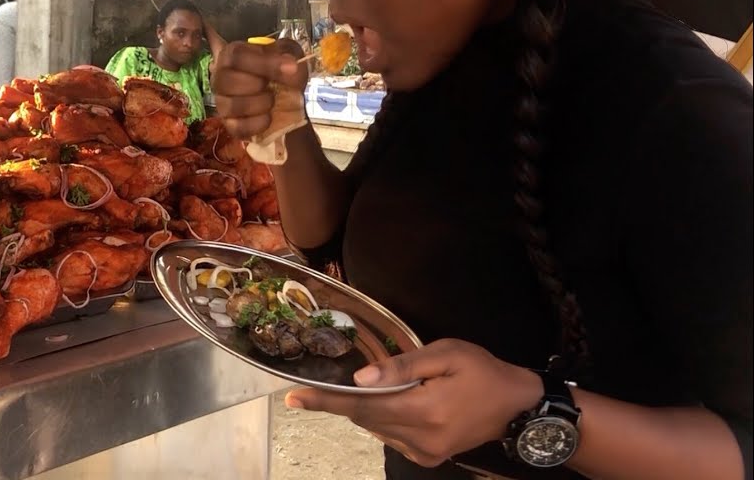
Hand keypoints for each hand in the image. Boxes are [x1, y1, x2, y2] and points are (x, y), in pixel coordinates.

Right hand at [211, 38, 307, 138]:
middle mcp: (220, 77)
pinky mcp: (229, 124)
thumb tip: (289, 65)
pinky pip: (238, 127)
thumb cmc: (282, 74)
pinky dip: (259, 123)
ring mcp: (222, 102)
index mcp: (233, 54)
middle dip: (257, 85)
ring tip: (272, 100)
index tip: (289, 68)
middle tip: (271, 86)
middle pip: (226, 80)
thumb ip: (289, 53)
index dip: (264, 63)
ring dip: (260, 104)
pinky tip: (269, 116)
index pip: (237, 55)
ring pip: (230, 105)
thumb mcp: (290, 55)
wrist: (288, 102)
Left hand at [285, 339, 542, 467]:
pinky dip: (382, 420)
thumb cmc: (483, 371)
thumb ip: (402, 367)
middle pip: (365, 419)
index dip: (326, 401)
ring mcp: (425, 452)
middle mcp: (420, 439)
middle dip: (337, 403)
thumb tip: (360, 379)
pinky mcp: (429, 457)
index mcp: (424, 411)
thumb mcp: (446, 354)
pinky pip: (391, 437)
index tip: (293, 398)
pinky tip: (390, 403)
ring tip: (358, 391)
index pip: (362, 405)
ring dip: (363, 409)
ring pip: (376, 428)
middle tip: (308, 392)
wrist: (519, 406)